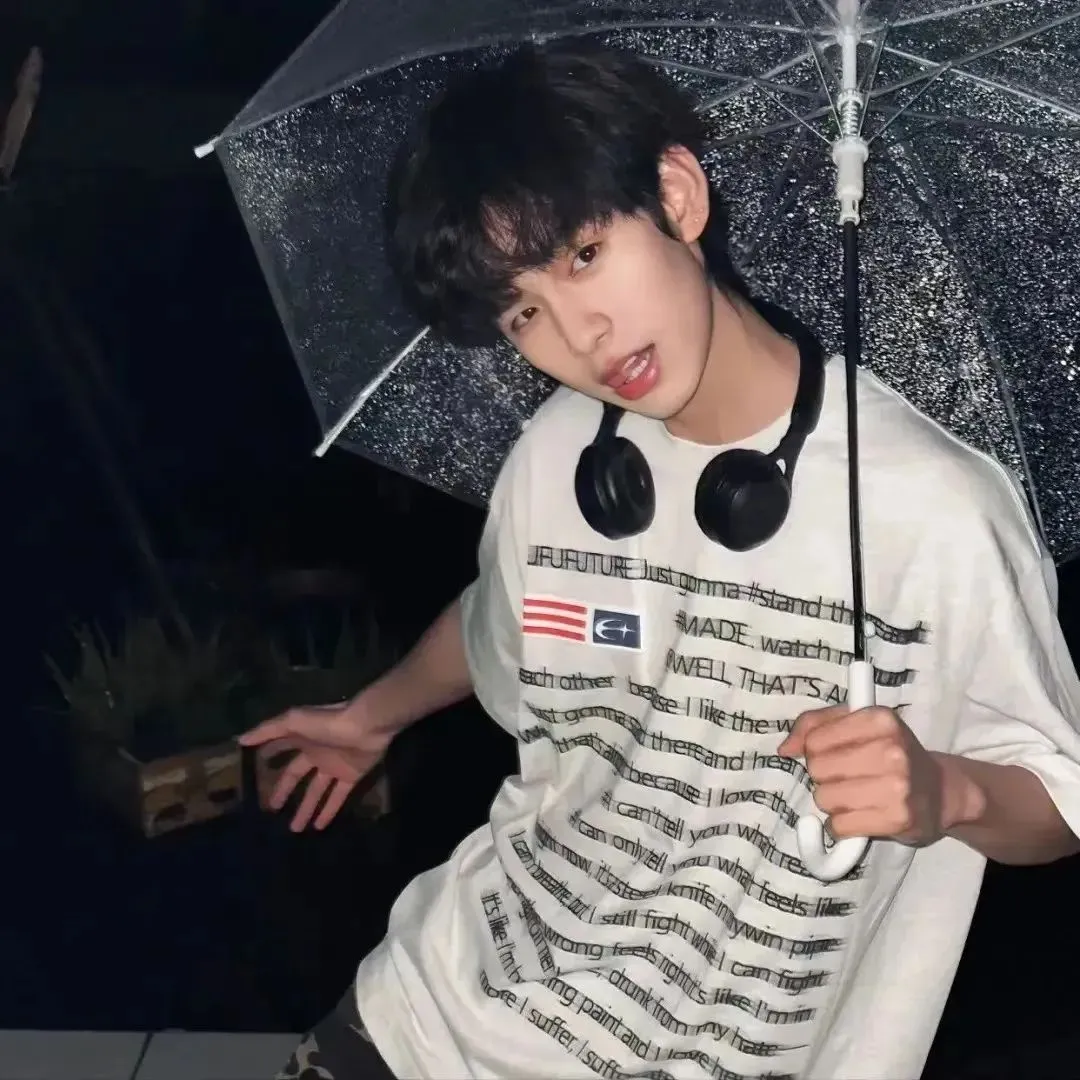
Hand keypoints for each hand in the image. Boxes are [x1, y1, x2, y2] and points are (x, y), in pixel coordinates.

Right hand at [238, 699, 392, 830]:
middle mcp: (316, 753)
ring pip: (315, 791)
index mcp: (301, 738)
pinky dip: (328, 811)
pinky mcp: (351, 776)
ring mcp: (334, 766)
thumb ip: (268, 730)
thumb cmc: (329, 722)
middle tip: (271, 811)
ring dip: (305, 809)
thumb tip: (240, 740)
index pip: (280, 750)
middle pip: (296, 776)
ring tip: (294, 830)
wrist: (367, 726)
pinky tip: (318, 827)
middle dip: (284, 792)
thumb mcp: (294, 721)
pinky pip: (337, 797)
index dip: (269, 759)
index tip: (256, 773)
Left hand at [778, 704, 946, 845]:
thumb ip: (815, 725)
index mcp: (880, 719)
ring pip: (824, 798)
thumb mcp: (858, 723)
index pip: (814, 740)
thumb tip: (785, 749)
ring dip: (832, 802)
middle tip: (848, 777)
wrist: (941, 791)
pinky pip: (840, 825)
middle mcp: (891, 750)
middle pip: (817, 769)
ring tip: (856, 797)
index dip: (816, 751)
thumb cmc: (891, 752)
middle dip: (825, 776)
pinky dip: (841, 825)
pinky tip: (859, 816)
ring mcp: (897, 786)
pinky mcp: (898, 819)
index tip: (836, 754)